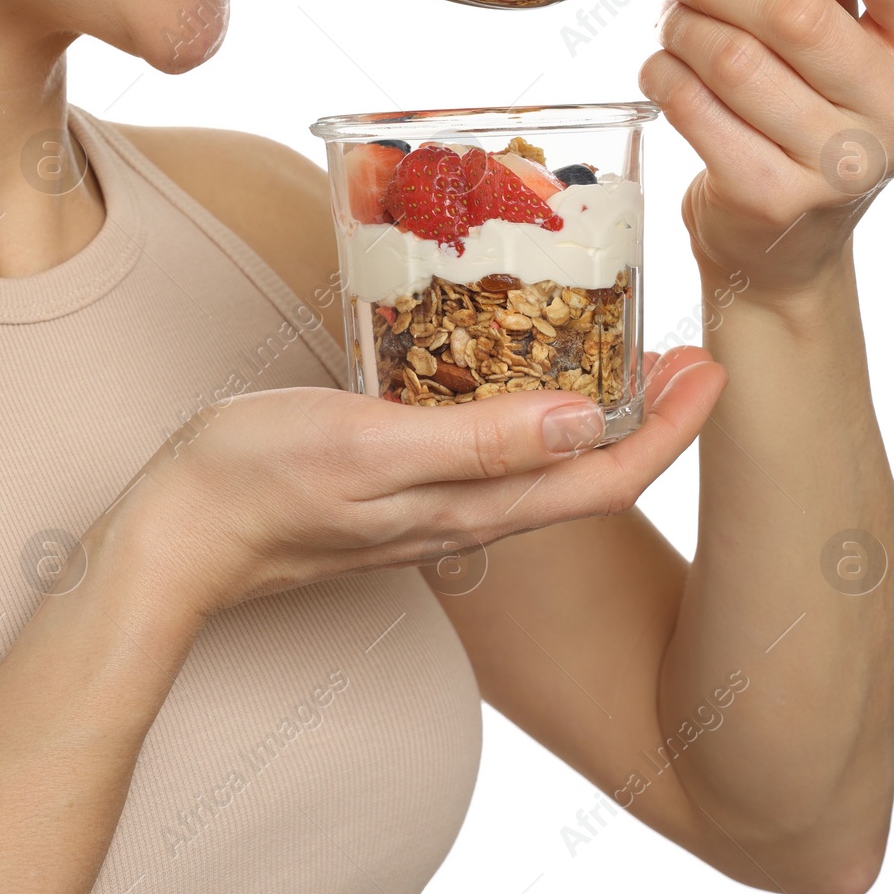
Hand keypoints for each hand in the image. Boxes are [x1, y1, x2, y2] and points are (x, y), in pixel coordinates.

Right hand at [100, 346, 726, 618]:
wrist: (177, 539)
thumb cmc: (257, 483)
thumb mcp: (368, 446)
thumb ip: (476, 440)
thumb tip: (590, 423)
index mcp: (470, 506)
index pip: (605, 478)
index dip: (672, 429)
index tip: (716, 366)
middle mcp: (465, 516)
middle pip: (589, 476)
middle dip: (653, 421)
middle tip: (689, 353)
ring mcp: (431, 509)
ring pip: (544, 470)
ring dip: (600, 419)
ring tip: (624, 360)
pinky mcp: (397, 492)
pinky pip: (493, 460)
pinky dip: (535, 419)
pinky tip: (517, 383)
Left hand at [639, 0, 893, 299]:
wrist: (783, 240)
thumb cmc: (810, 112)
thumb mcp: (845, 26)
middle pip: (798, 13)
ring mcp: (842, 165)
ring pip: (735, 62)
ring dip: (682, 30)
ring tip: (671, 25)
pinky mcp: (774, 198)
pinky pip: (696, 112)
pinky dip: (664, 79)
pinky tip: (663, 71)